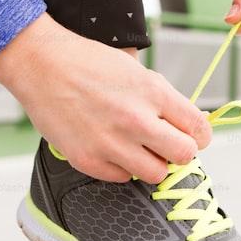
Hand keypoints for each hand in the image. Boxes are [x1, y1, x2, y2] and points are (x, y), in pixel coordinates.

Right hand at [0, 14, 210, 182]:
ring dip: (151, 162)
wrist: (41, 63)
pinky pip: (121, 177)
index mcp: (154, 92)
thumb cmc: (87, 63)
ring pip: (156, 174)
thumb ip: (165, 100)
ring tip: (136, 146)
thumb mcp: (137, 72)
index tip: (192, 137)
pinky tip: (109, 146)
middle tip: (165, 144)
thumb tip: (190, 123)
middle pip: (184, 156)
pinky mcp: (88, 160)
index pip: (199, 129)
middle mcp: (136, 120)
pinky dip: (120, 166)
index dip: (199, 135)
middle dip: (179, 151)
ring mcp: (111, 143)